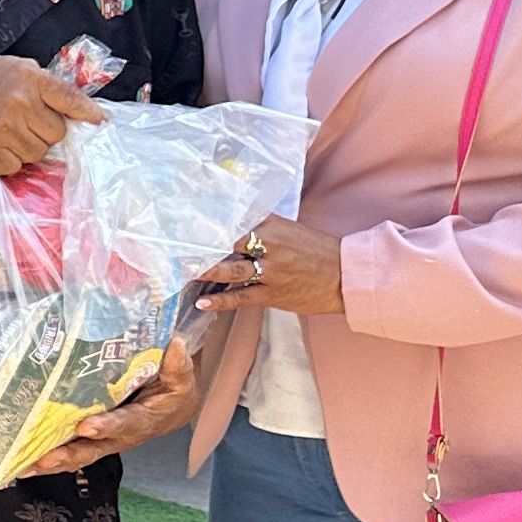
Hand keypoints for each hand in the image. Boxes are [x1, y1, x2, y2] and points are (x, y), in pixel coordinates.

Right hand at [0, 62, 110, 176]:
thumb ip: (46, 85)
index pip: (70, 99)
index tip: (99, 122)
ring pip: (37, 154)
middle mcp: (16, 102)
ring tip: (9, 133)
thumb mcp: (16, 68)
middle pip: (56, 134)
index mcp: (28, 78)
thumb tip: (82, 111)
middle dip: (45, 131)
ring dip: (28, 148)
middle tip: (26, 122)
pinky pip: (14, 167)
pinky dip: (9, 160)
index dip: (88, 113)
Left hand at [20, 336, 199, 473]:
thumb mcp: (181, 379)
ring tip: (26, 467)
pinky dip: (50, 461)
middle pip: (95, 448)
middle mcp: (122, 436)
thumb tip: (177, 345)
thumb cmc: (175, 392)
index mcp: (144, 420)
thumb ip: (177, 366)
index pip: (125, 423)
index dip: (107, 426)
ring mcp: (106, 441)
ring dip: (53, 462)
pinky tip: (25, 464)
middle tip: (45, 458)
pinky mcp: (94, 441)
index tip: (87, 427)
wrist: (174, 410)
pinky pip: (72, 454)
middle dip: (69, 454)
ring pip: (79, 455)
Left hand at [194, 216, 343, 318]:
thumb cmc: (316, 251)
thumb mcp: (290, 230)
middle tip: (175, 247)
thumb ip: (261, 225)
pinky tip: (202, 301)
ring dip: (206, 271)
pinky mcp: (273, 294)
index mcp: (274, 227)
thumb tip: (229, 219)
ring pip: (232, 270)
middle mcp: (271, 246)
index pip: (235, 220)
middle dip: (202, 246)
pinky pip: (242, 297)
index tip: (186, 223)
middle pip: (229, 243)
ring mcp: (272, 272)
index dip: (210, 223)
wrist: (346, 276)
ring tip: (183, 271)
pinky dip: (220, 300)